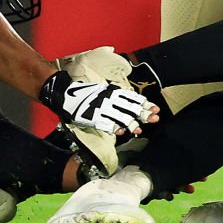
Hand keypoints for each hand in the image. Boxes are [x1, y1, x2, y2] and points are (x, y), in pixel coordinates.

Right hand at [39, 69, 159, 134]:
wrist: (66, 94)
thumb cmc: (88, 93)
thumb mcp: (105, 90)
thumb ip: (118, 96)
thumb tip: (133, 102)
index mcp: (113, 92)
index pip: (133, 98)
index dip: (145, 104)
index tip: (155, 108)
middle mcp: (110, 100)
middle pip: (130, 107)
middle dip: (144, 114)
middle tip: (155, 118)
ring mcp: (101, 109)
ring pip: (120, 117)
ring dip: (131, 124)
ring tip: (139, 129)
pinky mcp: (92, 118)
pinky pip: (106, 124)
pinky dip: (114, 128)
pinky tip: (122, 132)